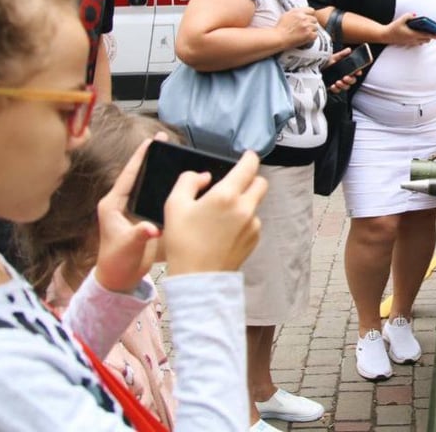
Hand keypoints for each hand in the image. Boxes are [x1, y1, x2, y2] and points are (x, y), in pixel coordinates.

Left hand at [94, 136, 163, 293]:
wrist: (118, 279)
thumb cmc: (116, 262)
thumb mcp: (127, 246)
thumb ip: (139, 234)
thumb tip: (153, 229)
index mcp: (112, 205)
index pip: (127, 175)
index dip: (139, 158)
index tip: (150, 141)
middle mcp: (121, 203)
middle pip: (137, 174)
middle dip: (150, 157)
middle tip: (163, 139)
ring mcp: (132, 209)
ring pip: (146, 184)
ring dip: (158, 169)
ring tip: (172, 153)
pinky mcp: (142, 217)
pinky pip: (154, 196)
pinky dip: (164, 186)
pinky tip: (178, 179)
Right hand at [163, 151, 266, 275]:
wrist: (198, 279)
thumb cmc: (183, 242)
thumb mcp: (174, 205)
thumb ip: (188, 181)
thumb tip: (203, 176)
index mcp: (226, 195)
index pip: (249, 166)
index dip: (249, 157)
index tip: (247, 155)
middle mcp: (245, 207)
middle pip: (260, 182)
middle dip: (250, 180)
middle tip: (234, 185)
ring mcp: (253, 224)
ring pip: (255, 203)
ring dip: (244, 202)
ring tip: (221, 215)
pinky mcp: (255, 238)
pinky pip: (253, 221)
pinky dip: (243, 220)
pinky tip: (225, 231)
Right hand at [276, 7, 319, 48]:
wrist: (278, 37)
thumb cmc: (280, 28)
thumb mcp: (287, 15)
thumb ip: (296, 12)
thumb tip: (302, 13)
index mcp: (298, 12)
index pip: (311, 11)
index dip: (310, 16)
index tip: (308, 20)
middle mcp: (303, 17)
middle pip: (314, 19)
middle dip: (311, 24)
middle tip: (305, 28)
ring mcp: (306, 26)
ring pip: (316, 27)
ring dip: (311, 31)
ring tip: (304, 34)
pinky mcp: (308, 34)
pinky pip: (315, 35)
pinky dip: (312, 37)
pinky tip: (306, 38)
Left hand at [325, 47, 358, 91]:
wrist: (316, 69)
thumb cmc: (326, 63)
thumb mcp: (334, 57)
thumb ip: (342, 54)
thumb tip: (348, 50)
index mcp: (347, 69)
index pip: (356, 71)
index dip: (358, 72)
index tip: (357, 72)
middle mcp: (345, 76)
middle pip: (352, 80)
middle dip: (350, 80)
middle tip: (345, 77)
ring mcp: (340, 82)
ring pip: (346, 86)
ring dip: (343, 85)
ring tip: (338, 82)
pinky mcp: (334, 87)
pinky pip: (338, 90)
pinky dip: (336, 89)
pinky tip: (333, 86)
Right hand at [388, 11, 435, 45]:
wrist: (385, 35)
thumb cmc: (393, 28)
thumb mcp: (401, 20)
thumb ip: (409, 16)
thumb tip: (415, 15)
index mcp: (412, 34)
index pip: (426, 35)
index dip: (434, 36)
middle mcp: (413, 40)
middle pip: (426, 39)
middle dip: (431, 36)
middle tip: (434, 32)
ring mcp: (410, 42)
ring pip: (422, 42)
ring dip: (426, 38)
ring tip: (427, 32)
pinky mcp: (408, 43)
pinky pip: (418, 42)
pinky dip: (421, 39)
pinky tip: (419, 34)